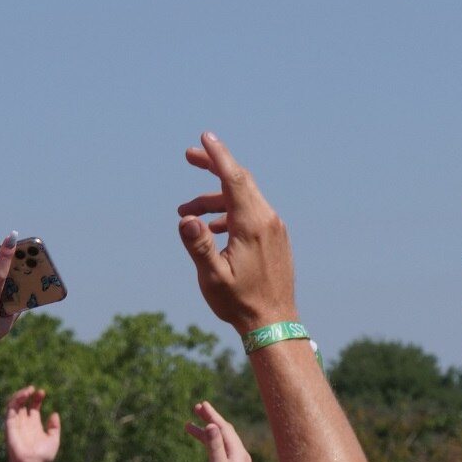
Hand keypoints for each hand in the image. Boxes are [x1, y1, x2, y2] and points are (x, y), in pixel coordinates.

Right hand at [5, 386, 62, 461]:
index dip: (37, 398)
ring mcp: (16, 422)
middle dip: (29, 394)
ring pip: (15, 403)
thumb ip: (55, 427)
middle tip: (36, 390)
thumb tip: (54, 413)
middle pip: (24, 403)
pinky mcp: (10, 424)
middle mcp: (24, 422)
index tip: (42, 392)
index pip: (34, 406)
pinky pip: (10, 408)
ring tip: (29, 390)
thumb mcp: (53, 440)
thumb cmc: (42, 455)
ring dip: (20, 394)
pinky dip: (15, 400)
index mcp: (34, 424)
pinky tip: (24, 396)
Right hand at [175, 133, 297, 334]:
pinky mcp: (276, 239)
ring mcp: (275, 229)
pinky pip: (251, 214)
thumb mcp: (212, 277)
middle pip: (239, 181)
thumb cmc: (241, 303)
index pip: (234, 178)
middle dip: (213, 167)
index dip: (218, 156)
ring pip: (243, 200)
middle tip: (188, 156)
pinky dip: (229, 213)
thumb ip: (198, 245)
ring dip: (214, 200)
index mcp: (252, 225)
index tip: (205, 138)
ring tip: (186, 213)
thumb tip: (185, 219)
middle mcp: (267, 220)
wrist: (274, 323)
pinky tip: (212, 229)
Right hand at [187, 402, 265, 461]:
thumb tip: (212, 425)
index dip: (212, 415)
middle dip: (209, 421)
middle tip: (196, 410)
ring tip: (189, 430)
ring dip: (205, 440)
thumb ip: (214, 447)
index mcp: (238, 452)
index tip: (201, 405)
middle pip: (223, 433)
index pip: (223, 428)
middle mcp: (240, 456)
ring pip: (220, 447)